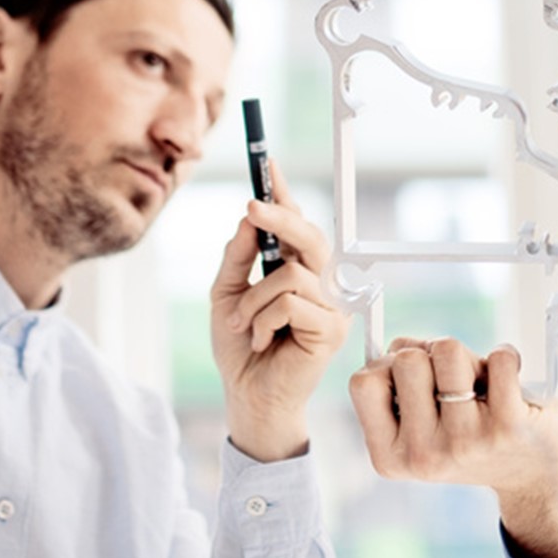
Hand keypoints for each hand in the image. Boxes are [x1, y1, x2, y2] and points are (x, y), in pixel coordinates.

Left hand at [209, 163, 347, 462]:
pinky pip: (290, 304)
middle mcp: (320, 282)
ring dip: (253, 300)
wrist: (246, 395)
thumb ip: (238, 255)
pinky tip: (262, 341)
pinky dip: (263, 320)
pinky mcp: (331, 330)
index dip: (284, 192)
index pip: (295, 223)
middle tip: (251, 206)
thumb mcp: (225, 293)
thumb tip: (250, 216)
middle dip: (279, 216)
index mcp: (296, 269)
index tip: (268, 162)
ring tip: (244, 325)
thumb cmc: (239, 346)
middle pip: (308, 235)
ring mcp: (331, 305)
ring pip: (290, 274)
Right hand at [349, 337, 557, 557]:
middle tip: (453, 383)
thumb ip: (399, 385)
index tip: (414, 377)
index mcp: (390, 456)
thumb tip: (397, 345)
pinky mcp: (507, 427)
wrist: (538, 478)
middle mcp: (423, 456)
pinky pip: (499, 358)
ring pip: (447, 350)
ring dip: (468, 356)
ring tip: (480, 384)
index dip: (387, 365)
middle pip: (406, 360)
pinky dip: (507, 356)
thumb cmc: (473, 436)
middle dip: (430, 356)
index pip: (362, 382)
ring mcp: (465, 443)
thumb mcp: (422, 425)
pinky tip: (512, 382)